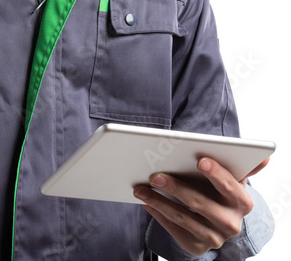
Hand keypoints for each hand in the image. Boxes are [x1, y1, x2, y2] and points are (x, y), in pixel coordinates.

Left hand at [134, 156, 269, 255]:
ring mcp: (213, 238)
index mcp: (242, 203)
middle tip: (154, 175)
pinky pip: (173, 229)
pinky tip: (145, 201)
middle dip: (176, 188)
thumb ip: (243, 168)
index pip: (230, 187)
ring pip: (183, 218)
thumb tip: (264, 158)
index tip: (201, 160)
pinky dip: (157, 214)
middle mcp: (231, 223)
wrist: (215, 223)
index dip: (217, 174)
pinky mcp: (196, 246)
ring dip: (159, 201)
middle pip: (200, 203)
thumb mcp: (231, 181)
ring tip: (140, 188)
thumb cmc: (218, 192)